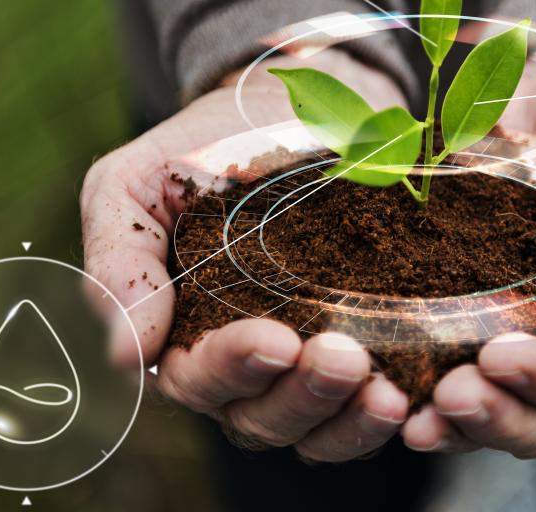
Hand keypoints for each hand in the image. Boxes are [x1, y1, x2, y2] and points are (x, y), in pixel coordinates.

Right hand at [80, 47, 411, 460]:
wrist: (291, 107)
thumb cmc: (201, 149)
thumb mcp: (135, 186)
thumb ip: (119, 264)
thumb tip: (127, 357)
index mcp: (181, 337)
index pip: (198, 378)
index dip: (234, 367)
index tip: (275, 338)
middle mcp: (244, 369)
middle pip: (264, 417)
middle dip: (303, 395)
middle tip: (343, 357)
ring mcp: (305, 368)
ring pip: (320, 428)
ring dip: (351, 418)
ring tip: (387, 392)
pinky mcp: (366, 354)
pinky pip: (372, 409)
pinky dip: (391, 411)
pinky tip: (416, 395)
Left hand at [401, 58, 535, 456]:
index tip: (503, 355)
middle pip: (535, 420)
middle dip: (494, 414)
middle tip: (454, 389)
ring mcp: (512, 335)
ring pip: (486, 406)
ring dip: (452, 419)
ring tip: (416, 408)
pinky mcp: (458, 307)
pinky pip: (435, 361)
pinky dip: (412, 383)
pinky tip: (384, 387)